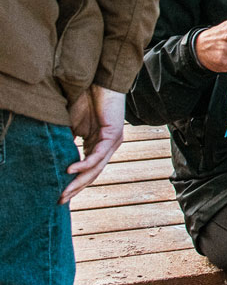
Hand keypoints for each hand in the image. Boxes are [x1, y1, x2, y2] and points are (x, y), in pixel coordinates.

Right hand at [61, 85, 125, 202]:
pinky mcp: (113, 135)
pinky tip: (70, 170)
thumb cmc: (86, 102)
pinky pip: (97, 155)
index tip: (59, 196)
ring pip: (96, 168)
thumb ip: (67, 142)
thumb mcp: (72, 127)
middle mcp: (108, 147)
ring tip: (64, 191)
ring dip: (78, 181)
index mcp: (98, 146)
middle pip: (92, 174)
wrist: (99, 84)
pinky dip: (83, 164)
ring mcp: (112, 142)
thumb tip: (54, 157)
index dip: (74, 184)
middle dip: (75, 188)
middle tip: (60, 201)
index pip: (88, 171)